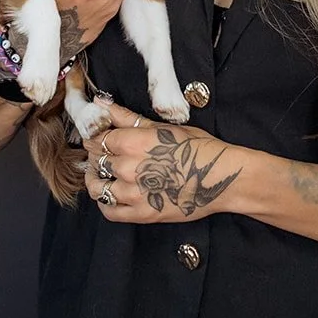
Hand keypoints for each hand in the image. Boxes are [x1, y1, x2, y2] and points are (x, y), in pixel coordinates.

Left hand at [83, 102, 243, 222]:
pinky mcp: (142, 214)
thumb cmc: (198, 148)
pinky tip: (113, 194)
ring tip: (105, 175)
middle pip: (95, 161)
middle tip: (106, 155)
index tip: (100, 139)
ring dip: (97, 180)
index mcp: (133, 142)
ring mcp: (134, 194)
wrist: (222, 177)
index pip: (97, 139)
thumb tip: (101, 103)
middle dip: (98, 157)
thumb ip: (127, 117)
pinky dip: (106, 203)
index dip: (96, 138)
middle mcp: (129, 168)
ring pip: (97, 188)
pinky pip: (110, 211)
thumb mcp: (163, 127)